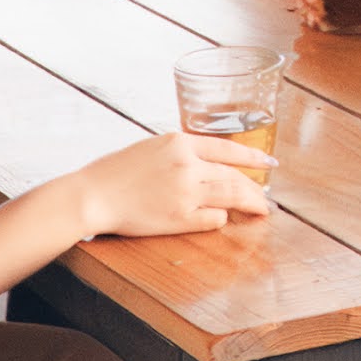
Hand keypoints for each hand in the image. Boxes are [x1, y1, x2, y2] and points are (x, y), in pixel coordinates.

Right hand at [55, 129, 273, 238]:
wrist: (92, 194)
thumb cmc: (114, 172)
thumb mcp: (151, 147)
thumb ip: (179, 152)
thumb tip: (205, 162)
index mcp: (180, 142)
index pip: (229, 149)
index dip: (253, 157)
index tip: (269, 163)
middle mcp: (187, 164)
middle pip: (234, 175)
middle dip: (255, 187)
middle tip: (266, 197)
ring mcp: (185, 191)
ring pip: (231, 196)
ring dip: (250, 203)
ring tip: (260, 210)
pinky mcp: (179, 217)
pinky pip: (213, 218)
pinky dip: (221, 218)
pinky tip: (222, 218)